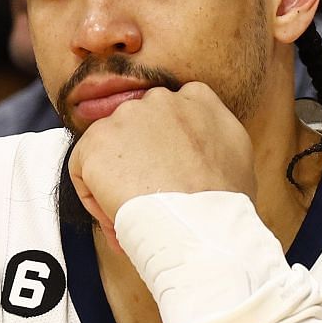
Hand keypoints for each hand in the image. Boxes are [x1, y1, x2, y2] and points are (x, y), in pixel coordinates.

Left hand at [68, 82, 256, 245]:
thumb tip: (198, 146)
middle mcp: (160, 98)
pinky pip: (83, 169)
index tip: (169, 173)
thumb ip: (215, 136)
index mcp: (198, 98)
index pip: (170, 111)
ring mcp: (125, 117)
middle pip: (137, 127)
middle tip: (150, 195)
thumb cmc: (226, 202)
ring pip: (109, 147)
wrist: (200, 224)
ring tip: (135, 211)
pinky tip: (116, 214)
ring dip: (117, 177)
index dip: (165, 145)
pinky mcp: (96, 142)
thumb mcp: (238, 154)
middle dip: (138, 159)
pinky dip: (93, 195)